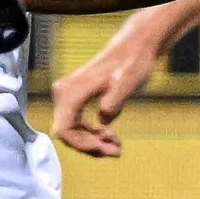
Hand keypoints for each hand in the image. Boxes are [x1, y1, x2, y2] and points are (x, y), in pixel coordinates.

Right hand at [50, 27, 159, 157]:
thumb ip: (115, 99)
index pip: (64, 130)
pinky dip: (92, 134)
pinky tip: (110, 135)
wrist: (135, 48)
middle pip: (67, 134)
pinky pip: (77, 124)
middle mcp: (64, 93)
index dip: (82, 145)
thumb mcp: (129, 81)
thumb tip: (103, 118)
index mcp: (72, 91)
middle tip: (116, 151)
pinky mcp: (75, 98)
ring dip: (93, 142)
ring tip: (116, 144)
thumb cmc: (133, 62)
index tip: (104, 149)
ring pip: (72, 131)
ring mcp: (68, 96)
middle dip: (91, 147)